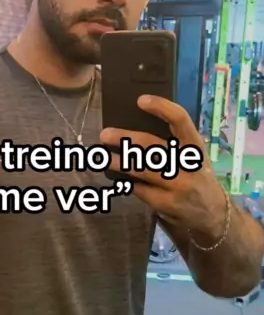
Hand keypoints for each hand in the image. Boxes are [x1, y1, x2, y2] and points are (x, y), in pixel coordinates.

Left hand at [100, 95, 226, 239]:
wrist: (212, 214)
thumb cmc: (196, 177)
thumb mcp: (194, 157)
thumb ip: (173, 144)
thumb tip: (134, 127)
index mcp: (195, 147)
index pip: (180, 120)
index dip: (161, 107)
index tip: (140, 100)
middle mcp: (188, 165)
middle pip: (152, 146)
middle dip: (126, 138)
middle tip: (105, 134)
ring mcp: (178, 186)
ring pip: (142, 169)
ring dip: (119, 162)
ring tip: (102, 157)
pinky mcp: (166, 204)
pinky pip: (140, 189)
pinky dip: (127, 182)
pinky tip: (116, 178)